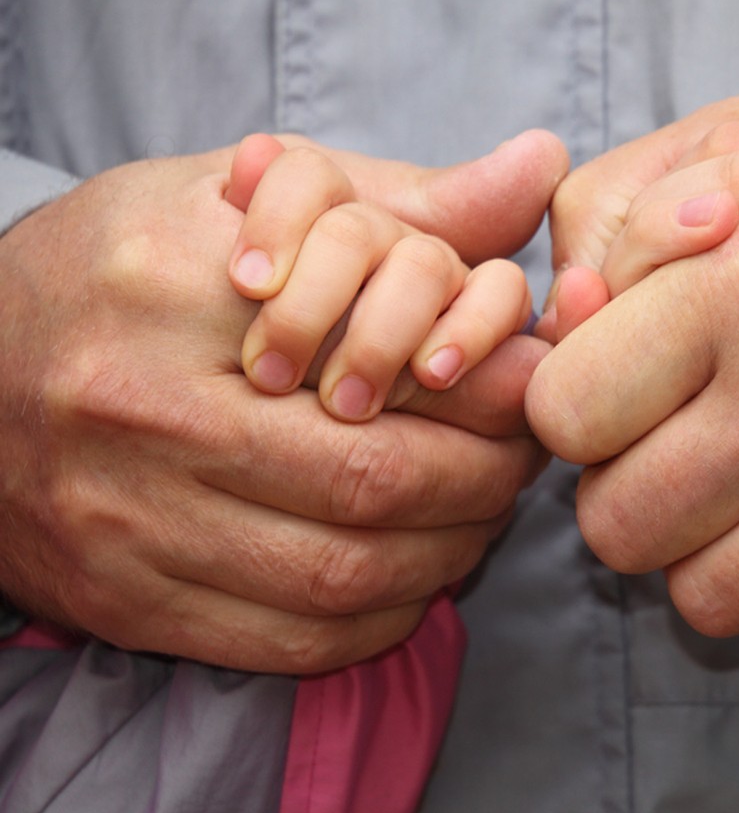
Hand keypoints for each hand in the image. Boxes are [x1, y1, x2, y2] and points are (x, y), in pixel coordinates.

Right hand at [0, 136, 563, 672]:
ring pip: (344, 576)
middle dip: (483, 484)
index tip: (529, 390)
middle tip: (518, 462)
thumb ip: (396, 197)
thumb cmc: (125, 271)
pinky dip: (380, 618)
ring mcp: (126, 523)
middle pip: (374, 483)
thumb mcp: (242, 200)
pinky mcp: (127, 602)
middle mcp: (143, 413)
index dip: (488, 396)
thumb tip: (539, 168)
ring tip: (479, 517)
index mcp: (173, 288)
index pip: (383, 365)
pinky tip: (413, 577)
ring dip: (447, 557)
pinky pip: (292, 643)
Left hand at [529, 87, 738, 666]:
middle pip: (619, 530)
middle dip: (631, 498)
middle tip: (678, 456)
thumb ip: (617, 222)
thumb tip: (561, 323)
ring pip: (708, 602)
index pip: (565, 416)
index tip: (615, 405)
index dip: (575, 416)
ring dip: (711, 558)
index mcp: (737, 284)